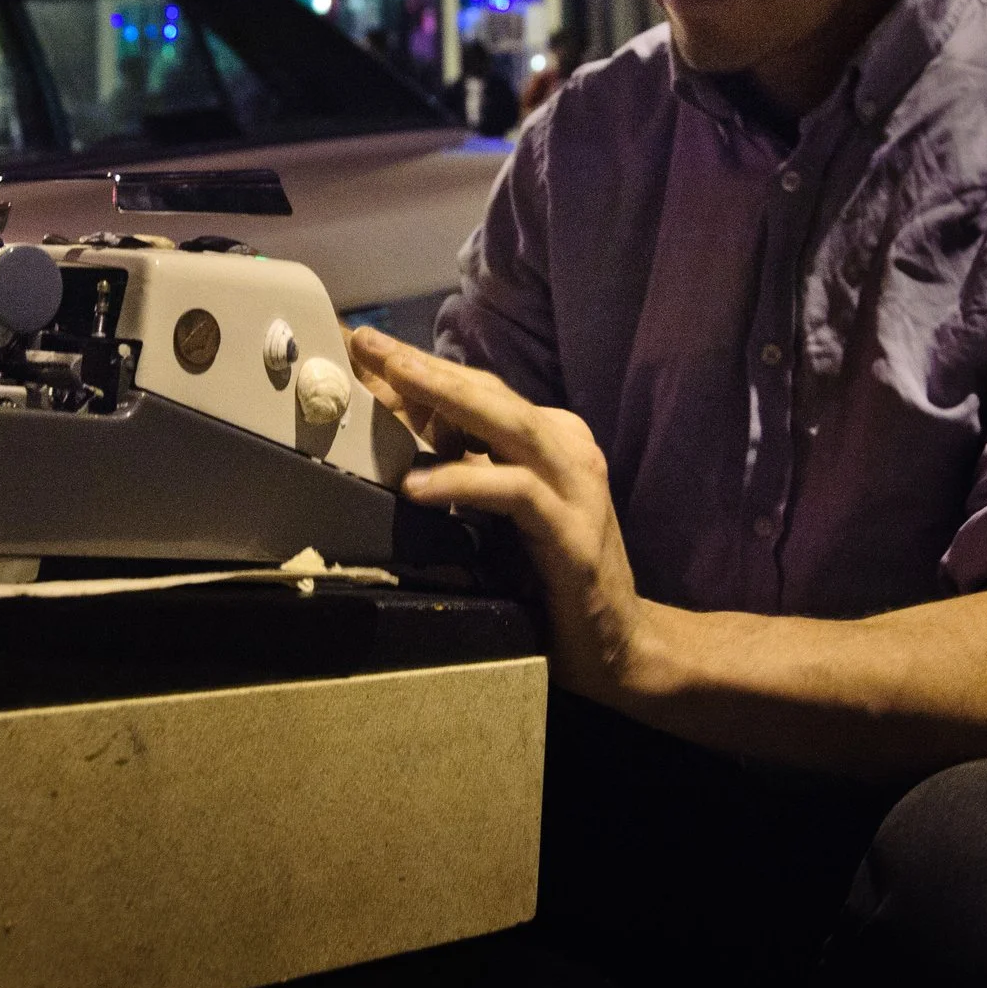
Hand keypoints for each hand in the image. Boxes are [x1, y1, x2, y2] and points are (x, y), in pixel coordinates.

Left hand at [345, 327, 652, 700]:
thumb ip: (463, 466)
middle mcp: (568, 449)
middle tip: (367, 343)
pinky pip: (514, 493)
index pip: (481, 390)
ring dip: (446, 398)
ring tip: (391, 381)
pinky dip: (463, 481)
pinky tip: (417, 485)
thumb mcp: (498, 509)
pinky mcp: (573, 531)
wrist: (619, 644)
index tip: (367, 348)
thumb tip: (394, 427)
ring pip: (508, 425)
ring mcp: (577, 486)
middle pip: (490, 393)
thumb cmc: (550, 578)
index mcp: (552, 439)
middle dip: (425, 366)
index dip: (424, 368)